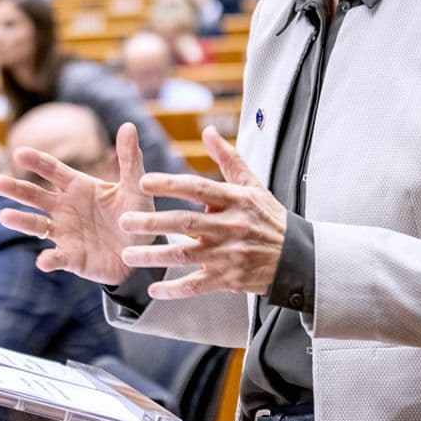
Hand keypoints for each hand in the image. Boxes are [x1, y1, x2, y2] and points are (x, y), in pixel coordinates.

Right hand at [0, 123, 153, 285]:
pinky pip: (57, 258)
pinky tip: (43, 261)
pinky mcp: (71, 257)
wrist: (140, 251)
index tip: (19, 152)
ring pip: (36, 225)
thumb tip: (128, 125)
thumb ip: (130, 159)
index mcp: (77, 186)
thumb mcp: (135, 187)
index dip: (35, 161)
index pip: (51, 169)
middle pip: (34, 195)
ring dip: (20, 220)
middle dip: (15, 188)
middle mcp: (64, 207)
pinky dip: (49, 259)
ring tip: (4, 216)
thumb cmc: (135, 214)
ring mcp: (64, 232)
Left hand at [118, 126, 288, 300]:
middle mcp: (230, 226)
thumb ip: (228, 158)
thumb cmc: (268, 217)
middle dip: (153, 221)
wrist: (296, 257)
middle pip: (186, 223)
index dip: (170, 185)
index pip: (198, 188)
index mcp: (235, 200)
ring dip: (155, 255)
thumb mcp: (253, 185)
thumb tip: (208, 130)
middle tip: (123, 221)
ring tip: (128, 254)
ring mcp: (229, 254)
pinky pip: (198, 285)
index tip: (143, 181)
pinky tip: (153, 290)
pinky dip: (176, 290)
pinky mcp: (229, 278)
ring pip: (186, 255)